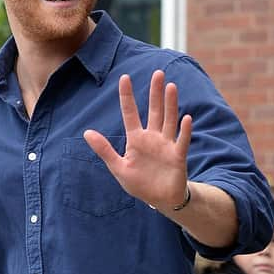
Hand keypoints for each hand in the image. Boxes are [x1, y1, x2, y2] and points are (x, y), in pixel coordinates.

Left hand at [84, 70, 191, 207]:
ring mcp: (166, 145)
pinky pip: (182, 141)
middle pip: (154, 110)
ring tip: (171, 86)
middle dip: (155, 93)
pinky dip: (185, 131)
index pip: (130, 112)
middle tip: (158, 73)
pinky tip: (186, 118)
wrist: (160, 200)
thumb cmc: (139, 183)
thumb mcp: (118, 167)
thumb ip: (104, 150)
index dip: (127, 96)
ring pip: (169, 120)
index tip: (125, 77)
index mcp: (136, 139)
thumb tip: (87, 132)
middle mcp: (152, 137)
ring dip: (171, 104)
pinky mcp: (178, 156)